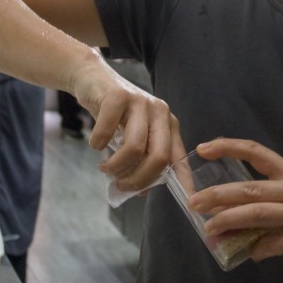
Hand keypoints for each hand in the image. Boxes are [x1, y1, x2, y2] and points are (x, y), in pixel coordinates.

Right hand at [82, 60, 184, 191]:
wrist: (92, 79)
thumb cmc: (113, 114)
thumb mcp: (130, 138)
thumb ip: (139, 161)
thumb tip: (142, 191)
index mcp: (168, 125)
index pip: (180, 158)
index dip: (185, 182)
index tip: (190, 203)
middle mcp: (160, 112)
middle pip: (159, 157)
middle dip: (139, 179)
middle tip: (121, 185)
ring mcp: (140, 102)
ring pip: (134, 148)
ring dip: (115, 166)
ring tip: (104, 168)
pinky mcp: (118, 96)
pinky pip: (107, 132)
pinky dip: (98, 144)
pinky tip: (95, 144)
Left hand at [187, 138, 282, 282]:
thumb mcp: (281, 205)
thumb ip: (253, 203)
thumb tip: (213, 210)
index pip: (257, 152)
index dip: (229, 147)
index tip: (202, 148)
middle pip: (252, 188)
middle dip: (219, 195)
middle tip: (195, 203)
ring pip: (258, 214)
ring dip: (229, 221)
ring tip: (210, 229)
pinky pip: (270, 243)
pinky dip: (253, 248)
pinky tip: (248, 252)